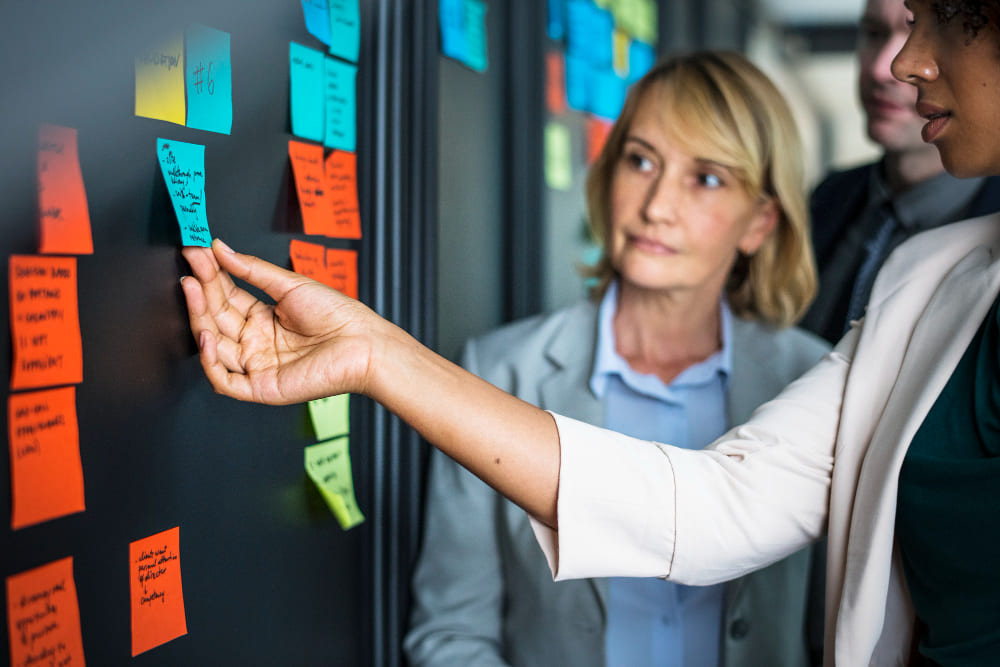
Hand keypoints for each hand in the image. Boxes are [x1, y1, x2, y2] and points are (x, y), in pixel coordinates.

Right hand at [180, 239, 379, 404]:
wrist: (364, 343)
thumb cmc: (339, 316)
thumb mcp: (291, 285)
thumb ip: (253, 270)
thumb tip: (222, 249)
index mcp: (264, 320)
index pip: (226, 297)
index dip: (210, 276)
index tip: (196, 252)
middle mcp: (256, 343)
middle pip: (216, 319)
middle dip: (201, 293)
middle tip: (191, 267)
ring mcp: (257, 366)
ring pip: (214, 347)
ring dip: (199, 319)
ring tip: (193, 289)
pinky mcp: (261, 388)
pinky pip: (224, 381)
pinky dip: (209, 361)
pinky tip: (206, 334)